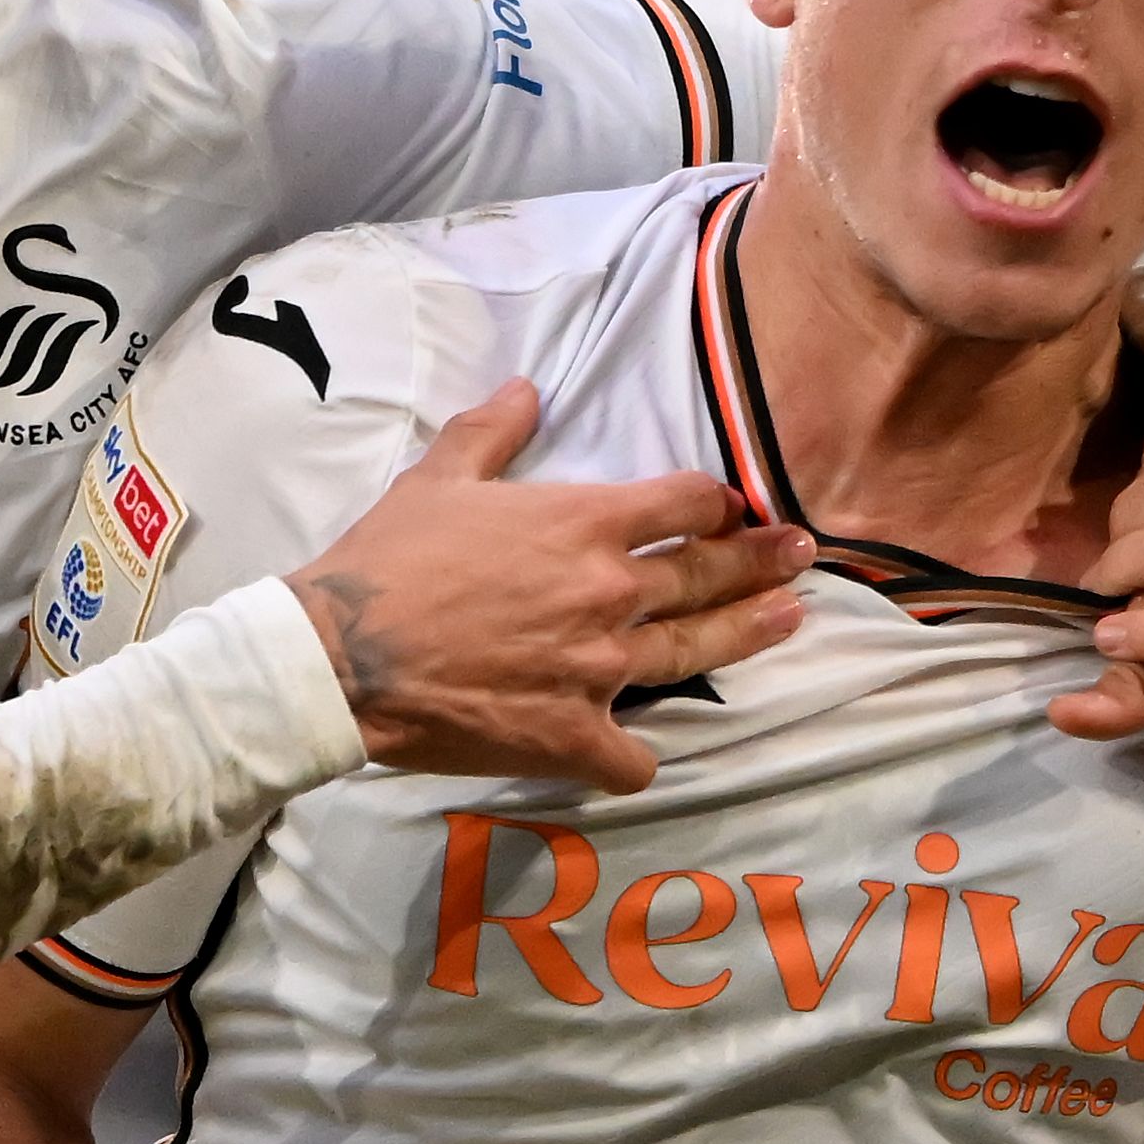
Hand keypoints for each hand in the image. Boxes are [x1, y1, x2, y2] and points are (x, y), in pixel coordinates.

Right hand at [287, 379, 811, 791]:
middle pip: (708, 573)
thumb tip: (524, 387)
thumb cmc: (387, 562)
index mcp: (583, 524)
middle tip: (800, 554)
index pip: (685, 503)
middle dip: (762, 559)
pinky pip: (635, 756)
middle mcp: (608, 593)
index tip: (730, 507)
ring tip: (786, 619)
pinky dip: (634, 754)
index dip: (714, 501)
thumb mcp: (437, 478)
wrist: (343, 656)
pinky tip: (636, 749)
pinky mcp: (574, 735)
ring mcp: (599, 669)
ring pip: (695, 651)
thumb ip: (492, 432)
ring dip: (746, 632)